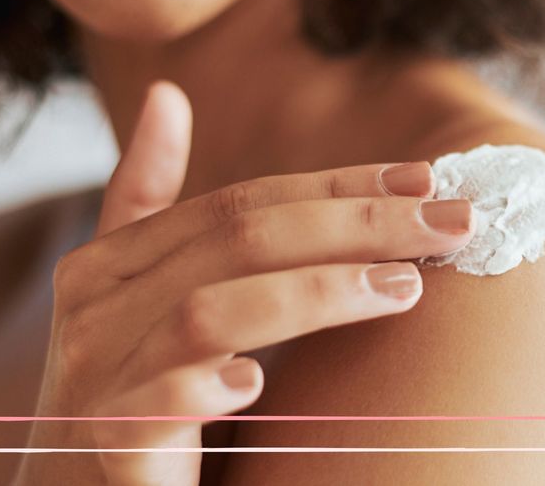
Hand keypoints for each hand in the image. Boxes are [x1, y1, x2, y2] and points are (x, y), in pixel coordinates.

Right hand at [11, 80, 474, 484]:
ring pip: (207, 311)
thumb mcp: (137, 295)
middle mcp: (94, 311)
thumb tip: (167, 94)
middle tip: (451, 224)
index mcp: (109, 263)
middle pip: (238, 241)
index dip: (337, 186)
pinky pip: (145, 409)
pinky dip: (199, 387)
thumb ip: (149, 204)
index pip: (241, 203)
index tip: (424, 180)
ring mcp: (93, 381)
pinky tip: (257, 384)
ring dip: (314, 292)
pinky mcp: (103, 451)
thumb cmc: (125, 395)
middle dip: (355, 224)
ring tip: (403, 287)